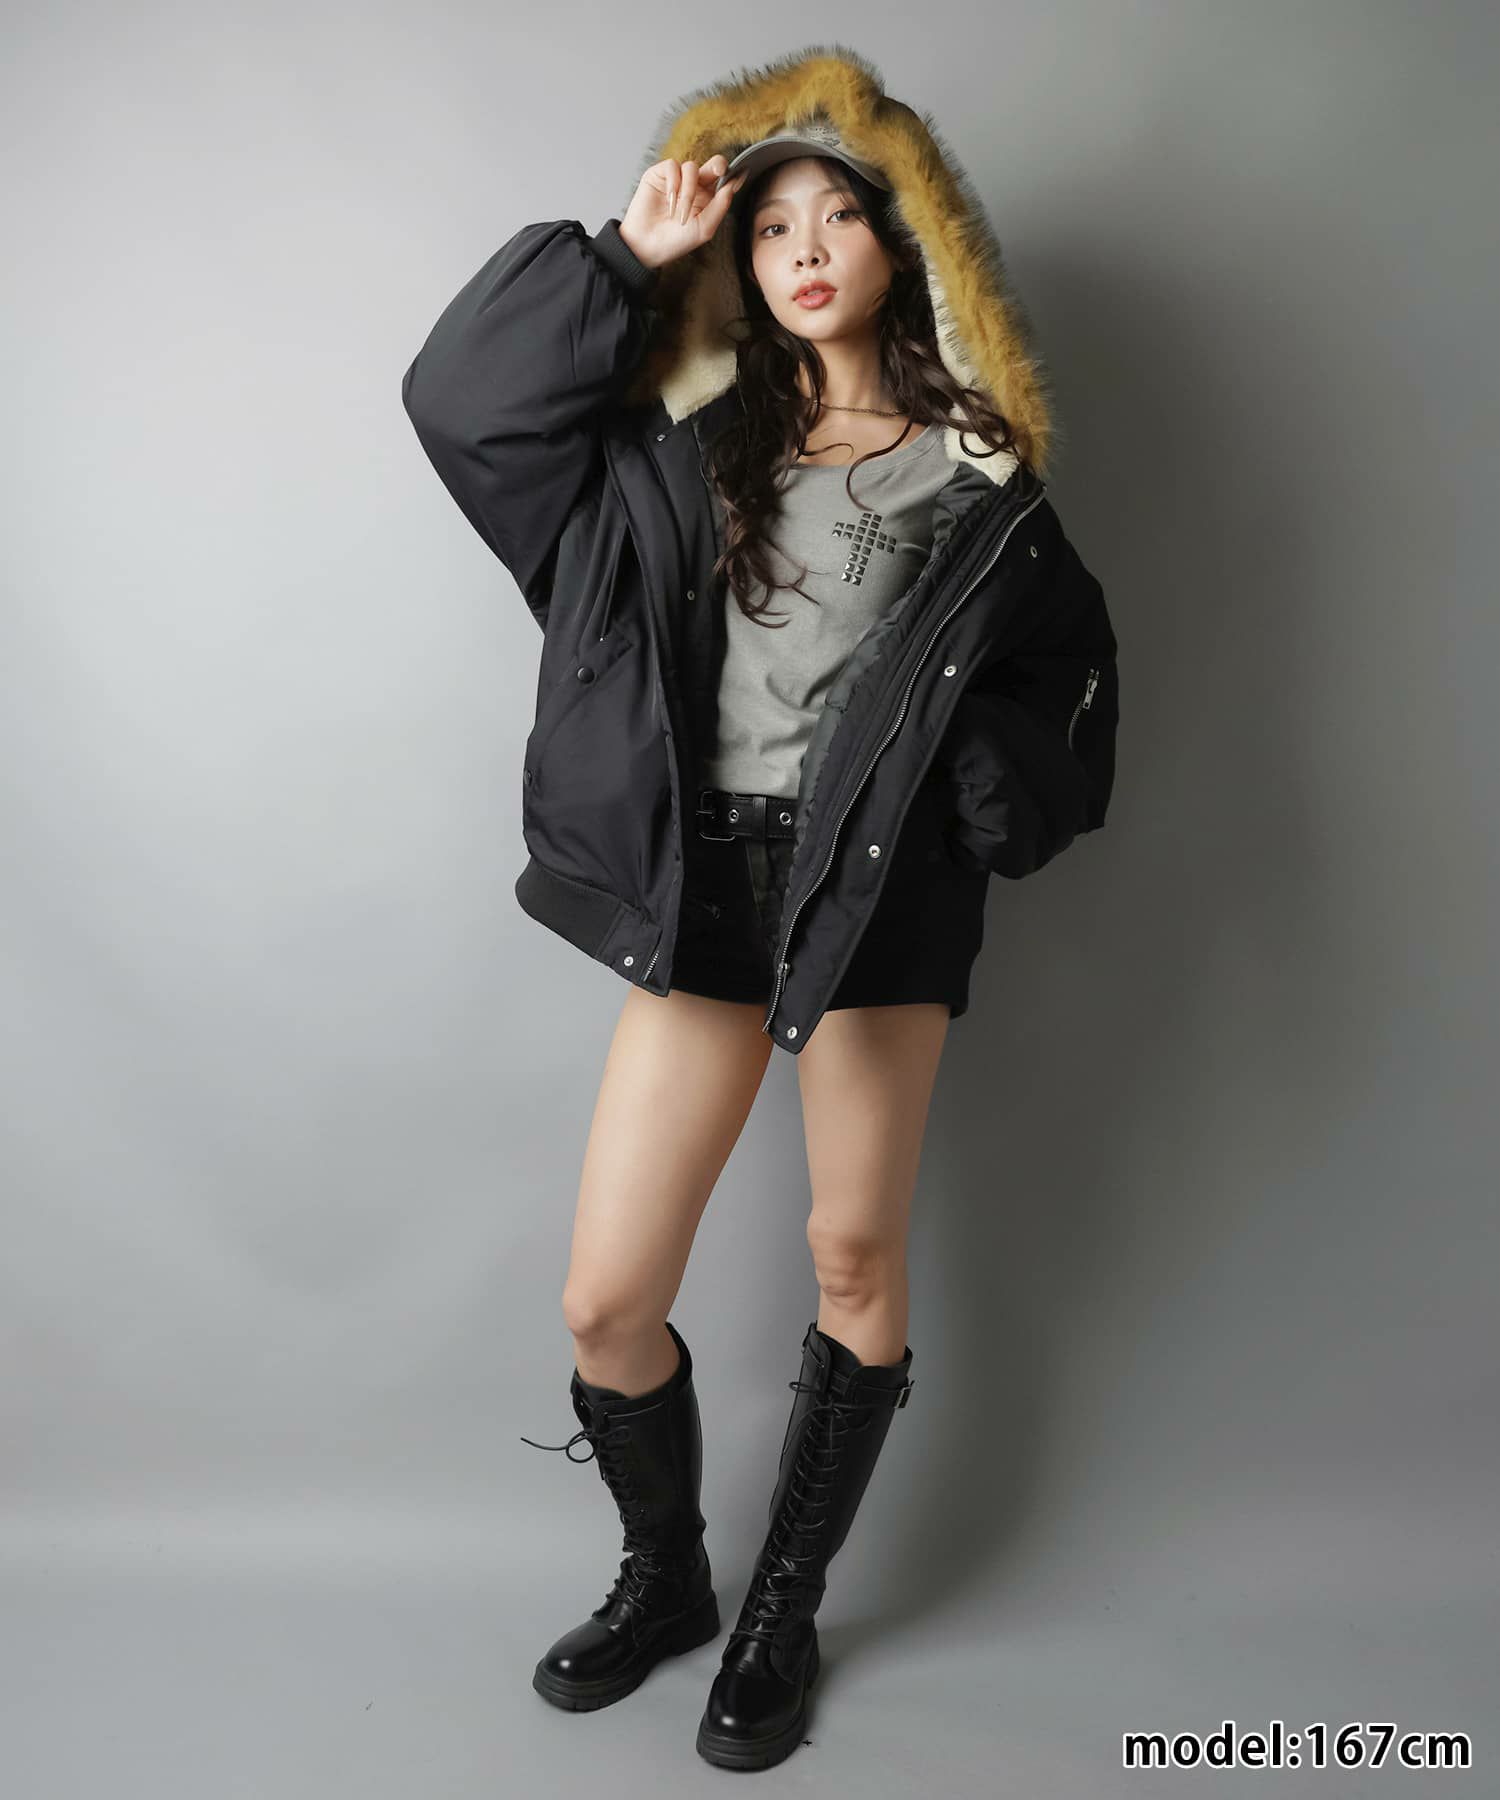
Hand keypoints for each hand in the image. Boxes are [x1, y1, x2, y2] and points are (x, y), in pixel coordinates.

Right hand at [617, 155, 744, 270]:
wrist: (647, 247)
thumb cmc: (675, 242)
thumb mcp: (704, 228)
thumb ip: (719, 206)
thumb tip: (732, 185)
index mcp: (707, 199)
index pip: (722, 181)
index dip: (732, 175)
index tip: (739, 176)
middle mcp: (694, 187)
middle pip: (711, 165)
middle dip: (718, 165)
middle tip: (719, 170)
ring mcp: (676, 180)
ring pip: (691, 168)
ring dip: (688, 190)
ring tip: (680, 212)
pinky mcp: (659, 175)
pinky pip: (671, 166)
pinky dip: (673, 183)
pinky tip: (669, 201)